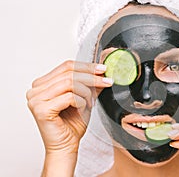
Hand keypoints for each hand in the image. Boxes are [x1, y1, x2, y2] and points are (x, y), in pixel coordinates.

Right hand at [26, 60, 112, 175]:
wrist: (66, 147)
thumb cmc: (72, 125)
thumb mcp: (84, 98)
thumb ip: (90, 84)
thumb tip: (102, 71)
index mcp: (42, 84)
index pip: (66, 66)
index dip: (87, 66)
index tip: (103, 69)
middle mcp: (35, 90)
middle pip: (69, 72)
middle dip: (92, 77)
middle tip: (107, 81)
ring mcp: (36, 99)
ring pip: (70, 82)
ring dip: (87, 92)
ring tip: (91, 103)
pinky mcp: (41, 109)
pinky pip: (69, 96)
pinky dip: (81, 102)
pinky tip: (82, 110)